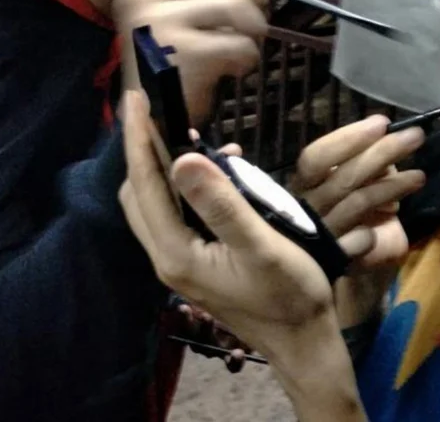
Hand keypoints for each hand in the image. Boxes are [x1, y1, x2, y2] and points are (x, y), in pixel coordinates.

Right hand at [114, 0, 267, 125]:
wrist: (152, 124)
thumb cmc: (169, 68)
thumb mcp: (168, 18)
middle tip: (258, 14)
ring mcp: (161, 24)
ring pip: (232, 2)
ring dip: (254, 23)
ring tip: (251, 42)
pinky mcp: (184, 54)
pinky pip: (238, 42)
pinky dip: (249, 56)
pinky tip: (239, 69)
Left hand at [119, 91, 337, 362]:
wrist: (301, 341)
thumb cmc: (289, 294)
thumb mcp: (260, 245)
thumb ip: (221, 204)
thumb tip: (182, 159)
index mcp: (175, 252)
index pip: (145, 183)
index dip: (139, 137)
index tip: (137, 97)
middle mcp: (166, 255)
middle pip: (139, 192)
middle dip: (143, 147)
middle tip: (159, 109)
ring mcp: (178, 260)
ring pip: (154, 202)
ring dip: (164, 165)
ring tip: (190, 132)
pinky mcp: (193, 260)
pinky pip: (175, 213)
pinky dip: (185, 184)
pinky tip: (220, 168)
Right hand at [294, 117, 424, 268]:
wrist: (326, 276)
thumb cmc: (338, 213)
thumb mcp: (346, 181)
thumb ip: (357, 162)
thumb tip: (384, 139)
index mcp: (303, 185)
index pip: (316, 157)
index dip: (348, 138)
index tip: (381, 122)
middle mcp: (307, 208)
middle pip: (343, 178)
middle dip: (382, 152)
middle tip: (415, 136)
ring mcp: (323, 236)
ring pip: (358, 203)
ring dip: (393, 186)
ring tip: (419, 176)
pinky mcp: (342, 260)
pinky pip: (363, 242)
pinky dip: (380, 227)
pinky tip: (394, 216)